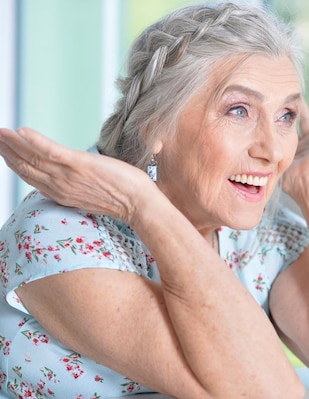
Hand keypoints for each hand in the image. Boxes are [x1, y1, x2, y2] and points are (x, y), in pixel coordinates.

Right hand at [0, 127, 154, 223]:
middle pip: (25, 167)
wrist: (141, 205)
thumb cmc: (124, 197)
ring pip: (32, 158)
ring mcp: (69, 177)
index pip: (30, 176)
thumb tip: (70, 171)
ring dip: (13, 143)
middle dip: (7, 150)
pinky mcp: (80, 166)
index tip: (3, 149)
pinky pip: (51, 152)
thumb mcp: (91, 192)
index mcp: (61, 193)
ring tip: (0, 131)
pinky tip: (21, 131)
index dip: (14, 161)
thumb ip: (76, 183)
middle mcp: (60, 186)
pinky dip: (35, 141)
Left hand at [281, 96, 308, 203]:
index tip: (283, 112)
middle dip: (304, 112)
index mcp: (298, 151)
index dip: (289, 123)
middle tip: (300, 100)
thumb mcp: (278, 167)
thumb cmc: (294, 178)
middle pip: (307, 124)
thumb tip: (256, 168)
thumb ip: (271, 160)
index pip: (294, 134)